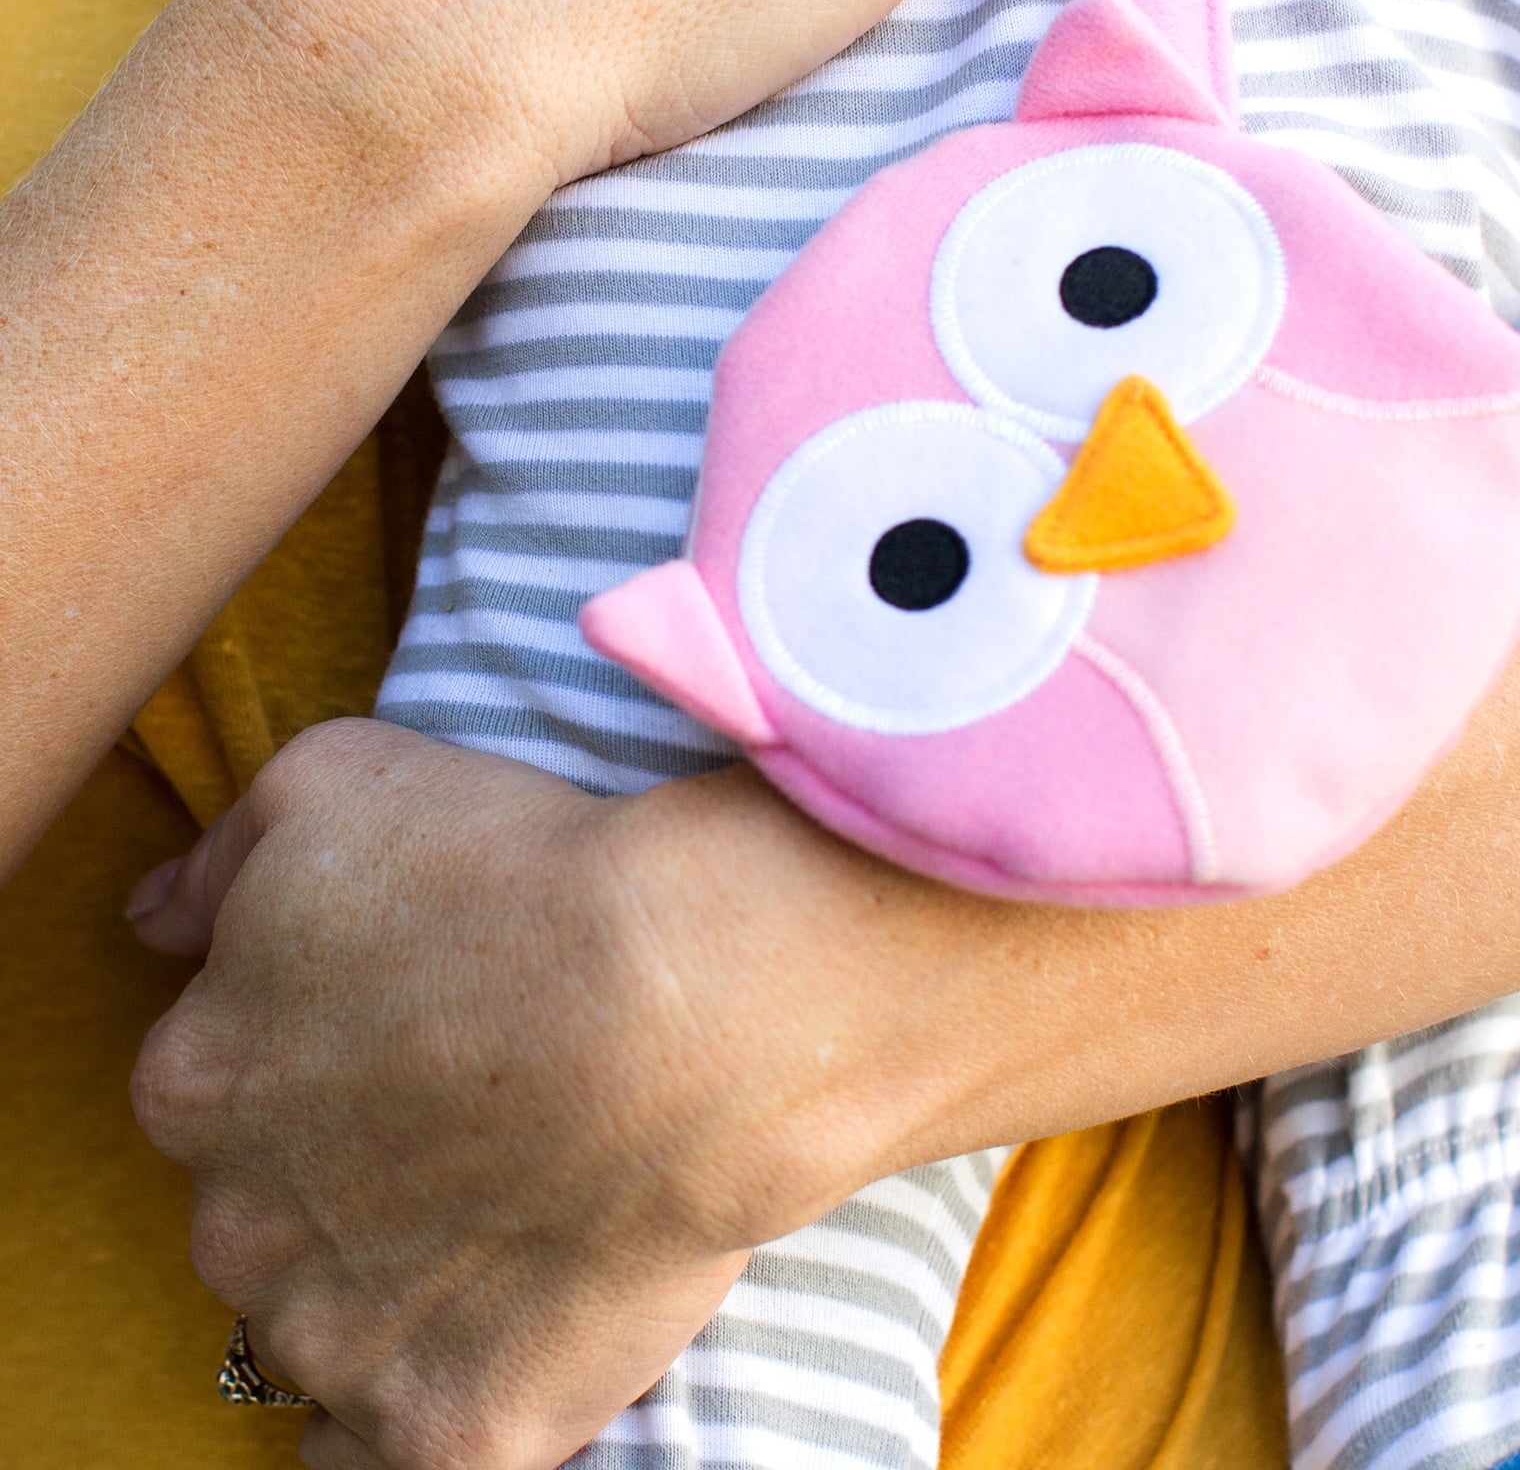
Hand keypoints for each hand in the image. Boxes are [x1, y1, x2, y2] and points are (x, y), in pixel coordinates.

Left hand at [131, 724, 1002, 1469]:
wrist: (701, 1002)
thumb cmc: (526, 872)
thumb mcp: (342, 778)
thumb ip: (222, 854)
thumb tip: (157, 918)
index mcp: (197, 1079)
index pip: (223, 1085)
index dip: (326, 1052)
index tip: (422, 1025)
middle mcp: (236, 1228)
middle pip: (272, 1211)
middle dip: (349, 1173)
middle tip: (482, 1108)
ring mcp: (337, 1344)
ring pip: (330, 1327)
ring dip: (394, 1285)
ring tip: (520, 1205)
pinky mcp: (445, 1430)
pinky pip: (389, 1451)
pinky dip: (428, 1401)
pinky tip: (492, 1334)